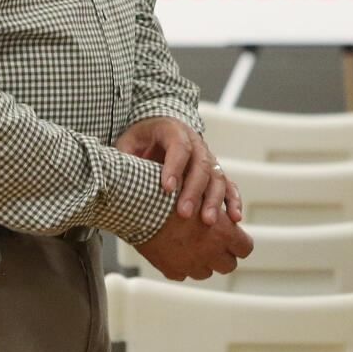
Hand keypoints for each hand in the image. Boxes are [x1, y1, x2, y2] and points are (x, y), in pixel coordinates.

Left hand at [113, 116, 242, 225]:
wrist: (156, 133)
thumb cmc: (140, 140)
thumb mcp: (127, 142)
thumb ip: (124, 156)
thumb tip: (118, 177)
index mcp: (173, 130)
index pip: (179, 147)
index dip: (174, 167)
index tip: (167, 188)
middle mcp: (195, 143)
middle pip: (201, 165)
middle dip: (193, 190)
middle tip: (184, 213)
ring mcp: (207, 158)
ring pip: (217, 177)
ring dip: (214, 200)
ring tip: (207, 221)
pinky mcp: (214, 173)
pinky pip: (228, 185)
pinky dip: (233, 201)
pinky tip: (234, 218)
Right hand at [132, 205, 254, 281]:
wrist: (141, 204)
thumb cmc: (172, 194)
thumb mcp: (202, 198)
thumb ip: (217, 213)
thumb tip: (229, 220)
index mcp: (224, 233)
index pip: (245, 248)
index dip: (239, 243)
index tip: (232, 238)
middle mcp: (211, 251)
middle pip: (228, 265)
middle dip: (223, 256)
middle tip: (212, 243)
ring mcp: (191, 264)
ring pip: (205, 272)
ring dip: (202, 262)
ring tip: (190, 245)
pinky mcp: (172, 270)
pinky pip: (183, 274)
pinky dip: (180, 265)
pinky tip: (173, 250)